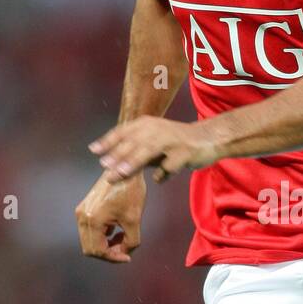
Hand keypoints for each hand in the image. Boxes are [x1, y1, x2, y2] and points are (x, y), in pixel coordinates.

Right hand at [75, 172, 145, 262]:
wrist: (125, 169)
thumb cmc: (131, 192)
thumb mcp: (134, 220)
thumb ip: (131, 242)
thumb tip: (125, 254)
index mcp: (93, 220)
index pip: (97, 251)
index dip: (113, 258)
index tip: (128, 257)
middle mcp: (82, 217)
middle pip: (90, 249)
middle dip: (108, 253)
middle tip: (125, 250)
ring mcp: (81, 212)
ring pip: (90, 241)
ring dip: (106, 245)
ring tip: (123, 238)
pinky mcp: (85, 208)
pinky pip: (90, 230)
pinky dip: (103, 236)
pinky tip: (117, 231)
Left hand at [89, 116, 218, 183]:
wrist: (208, 138)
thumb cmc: (176, 141)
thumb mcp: (153, 141)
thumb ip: (135, 151)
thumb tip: (110, 165)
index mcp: (147, 124)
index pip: (123, 131)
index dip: (108, 140)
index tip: (94, 150)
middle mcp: (157, 129)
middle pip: (134, 142)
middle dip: (118, 155)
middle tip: (104, 166)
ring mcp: (171, 140)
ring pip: (148, 150)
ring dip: (132, 162)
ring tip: (120, 173)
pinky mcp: (184, 152)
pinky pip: (169, 166)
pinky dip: (161, 174)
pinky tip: (159, 179)